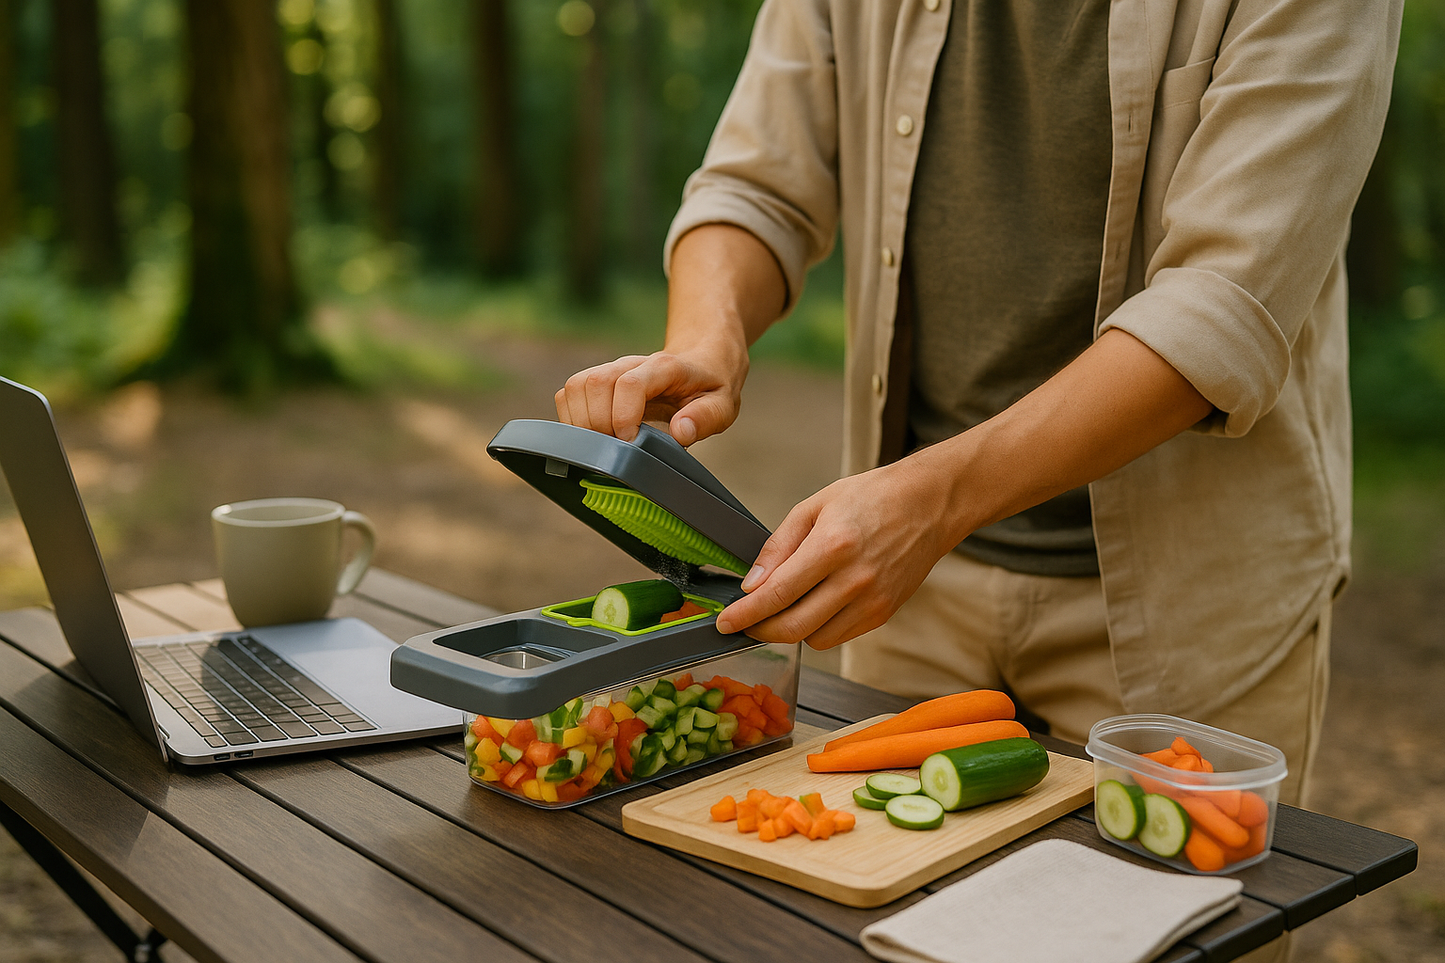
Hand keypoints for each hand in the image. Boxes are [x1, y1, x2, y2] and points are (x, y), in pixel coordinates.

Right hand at [554, 338, 748, 444]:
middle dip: (600, 425)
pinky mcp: (597, 380)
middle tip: (619, 448)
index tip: (631, 442)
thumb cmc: (710, 388)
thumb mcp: (722, 405)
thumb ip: (704, 418)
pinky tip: (595, 437)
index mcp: (664, 368)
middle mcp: (631, 363)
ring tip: (606, 444)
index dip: (623, 417)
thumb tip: (679, 432)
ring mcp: (611, 369)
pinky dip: (573, 420)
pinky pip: (569, 394)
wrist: (701, 361)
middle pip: (595, 384)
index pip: (629, 384)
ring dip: (583, 423)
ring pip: (576, 386)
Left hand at [715, 458, 960, 649]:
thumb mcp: (814, 506)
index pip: (777, 595)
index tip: (724, 622)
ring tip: (786, 606)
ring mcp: (873, 601)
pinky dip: (819, 628)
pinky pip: (839, 636)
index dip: (745, 615)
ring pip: (815, 639)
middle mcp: (855, 579)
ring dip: (791, 630)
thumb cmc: (872, 497)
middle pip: (793, 628)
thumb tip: (751, 585)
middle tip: (745, 622)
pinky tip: (815, 605)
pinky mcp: (884, 613)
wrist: (929, 503)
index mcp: (832, 546)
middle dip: (760, 630)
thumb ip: (778, 547)